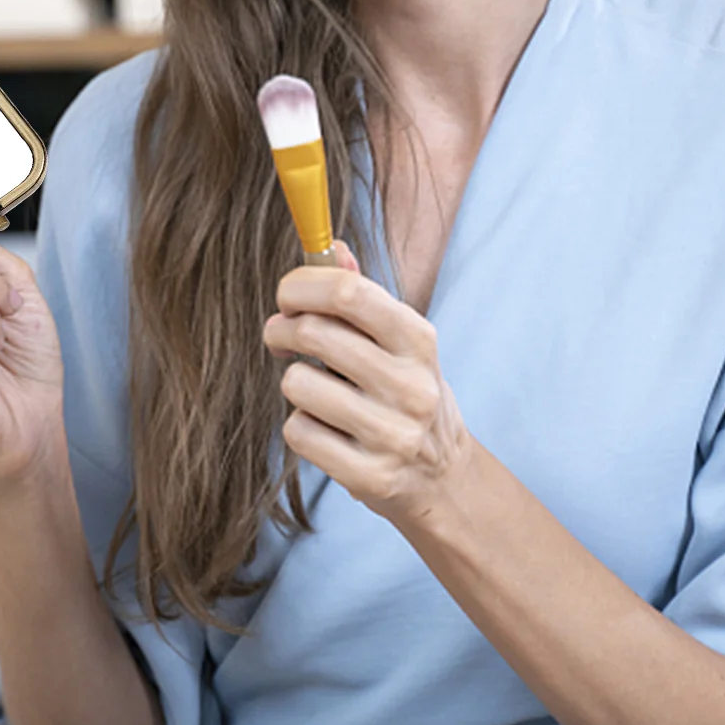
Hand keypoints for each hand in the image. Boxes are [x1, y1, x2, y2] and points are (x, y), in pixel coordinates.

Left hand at [263, 240, 473, 527]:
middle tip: (282, 337)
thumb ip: (363, 295)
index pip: (349, 292)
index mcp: (418, 341)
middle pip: (314, 332)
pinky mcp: (368, 476)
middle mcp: (411, 386)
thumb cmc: (407, 393)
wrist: (443, 477)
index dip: (302, 285)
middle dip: (282, 329)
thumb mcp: (400, 342)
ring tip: (314, 390)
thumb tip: (332, 248)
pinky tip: (324, 429)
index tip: (288, 296)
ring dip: (294, 382)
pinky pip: (298, 432)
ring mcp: (392, 435)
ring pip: (297, 384)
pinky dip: (300, 427)